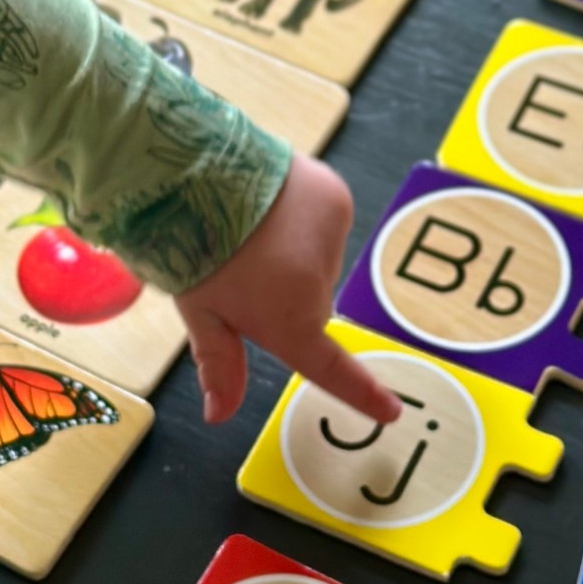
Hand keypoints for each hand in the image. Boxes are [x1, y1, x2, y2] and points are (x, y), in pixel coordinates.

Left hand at [174, 153, 400, 428]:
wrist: (196, 167)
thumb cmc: (190, 246)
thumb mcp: (199, 310)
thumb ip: (219, 363)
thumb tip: (219, 416)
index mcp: (287, 321)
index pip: (330, 368)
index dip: (362, 393)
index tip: (391, 412)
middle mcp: (320, 284)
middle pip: (313, 305)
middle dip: (286, 296)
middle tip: (243, 271)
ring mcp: (333, 237)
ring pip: (320, 261)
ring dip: (296, 253)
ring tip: (253, 227)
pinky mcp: (336, 198)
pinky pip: (326, 222)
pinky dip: (306, 218)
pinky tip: (274, 202)